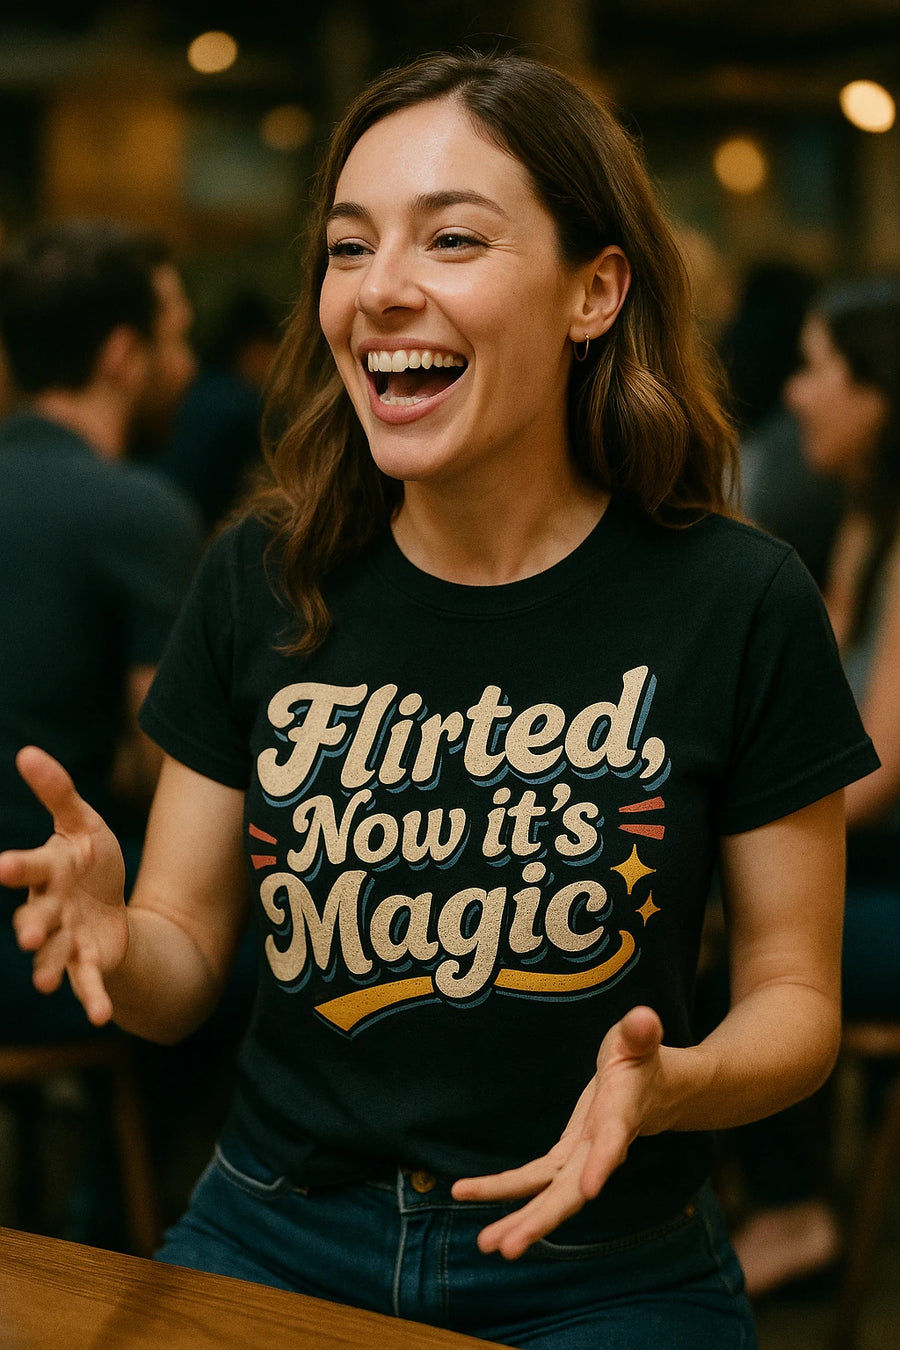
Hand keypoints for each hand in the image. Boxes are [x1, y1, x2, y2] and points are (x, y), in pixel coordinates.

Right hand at [0, 746, 128, 1025]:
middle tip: (28, 934)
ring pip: (54, 955)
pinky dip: (92, 999)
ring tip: (42, 981)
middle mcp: (50, 909)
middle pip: (37, 917)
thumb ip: (58, 792)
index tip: (1, 867)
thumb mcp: (82, 822)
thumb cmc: (89, 861)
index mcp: (48, 872)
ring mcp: (67, 940)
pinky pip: (88, 982)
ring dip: (47, 968)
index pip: (29, 867)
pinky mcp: (88, 962)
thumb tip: (27, 752)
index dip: (16, 867)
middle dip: (32, 925)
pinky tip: (100, 1017)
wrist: (108, 906)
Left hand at [451, 1005, 664, 1258]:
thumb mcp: (638, 1039)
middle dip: (541, 1220)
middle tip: (507, 1247)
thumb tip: (644, 1018)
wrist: (652, 1091)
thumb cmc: (641, 1058)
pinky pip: (532, 1180)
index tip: (590, 1190)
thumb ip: (639, 1032)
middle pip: (573, 1192)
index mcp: (621, 1115)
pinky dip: (504, 1189)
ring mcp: (581, 1159)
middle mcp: (600, 1148)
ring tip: (484, 1245)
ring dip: (518, 1221)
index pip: (612, 1143)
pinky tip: (468, 1193)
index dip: (602, 1164)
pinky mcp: (564, 1158)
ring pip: (549, 1197)